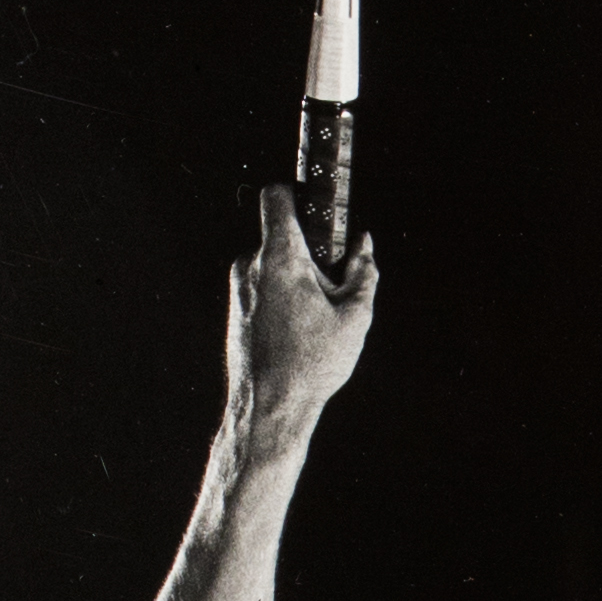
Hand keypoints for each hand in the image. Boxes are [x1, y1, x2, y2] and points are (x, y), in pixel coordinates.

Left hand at [226, 184, 376, 442]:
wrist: (270, 407)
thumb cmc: (311, 363)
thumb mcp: (355, 316)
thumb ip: (363, 273)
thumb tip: (364, 245)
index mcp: (280, 258)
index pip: (277, 197)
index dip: (298, 193)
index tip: (318, 207)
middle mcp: (251, 265)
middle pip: (285, 239)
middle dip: (312, 257)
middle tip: (335, 293)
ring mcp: (239, 288)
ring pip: (276, 268)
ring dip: (299, 284)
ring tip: (318, 322)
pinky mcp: (237, 310)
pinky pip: (265, 291)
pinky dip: (285, 302)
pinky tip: (300, 336)